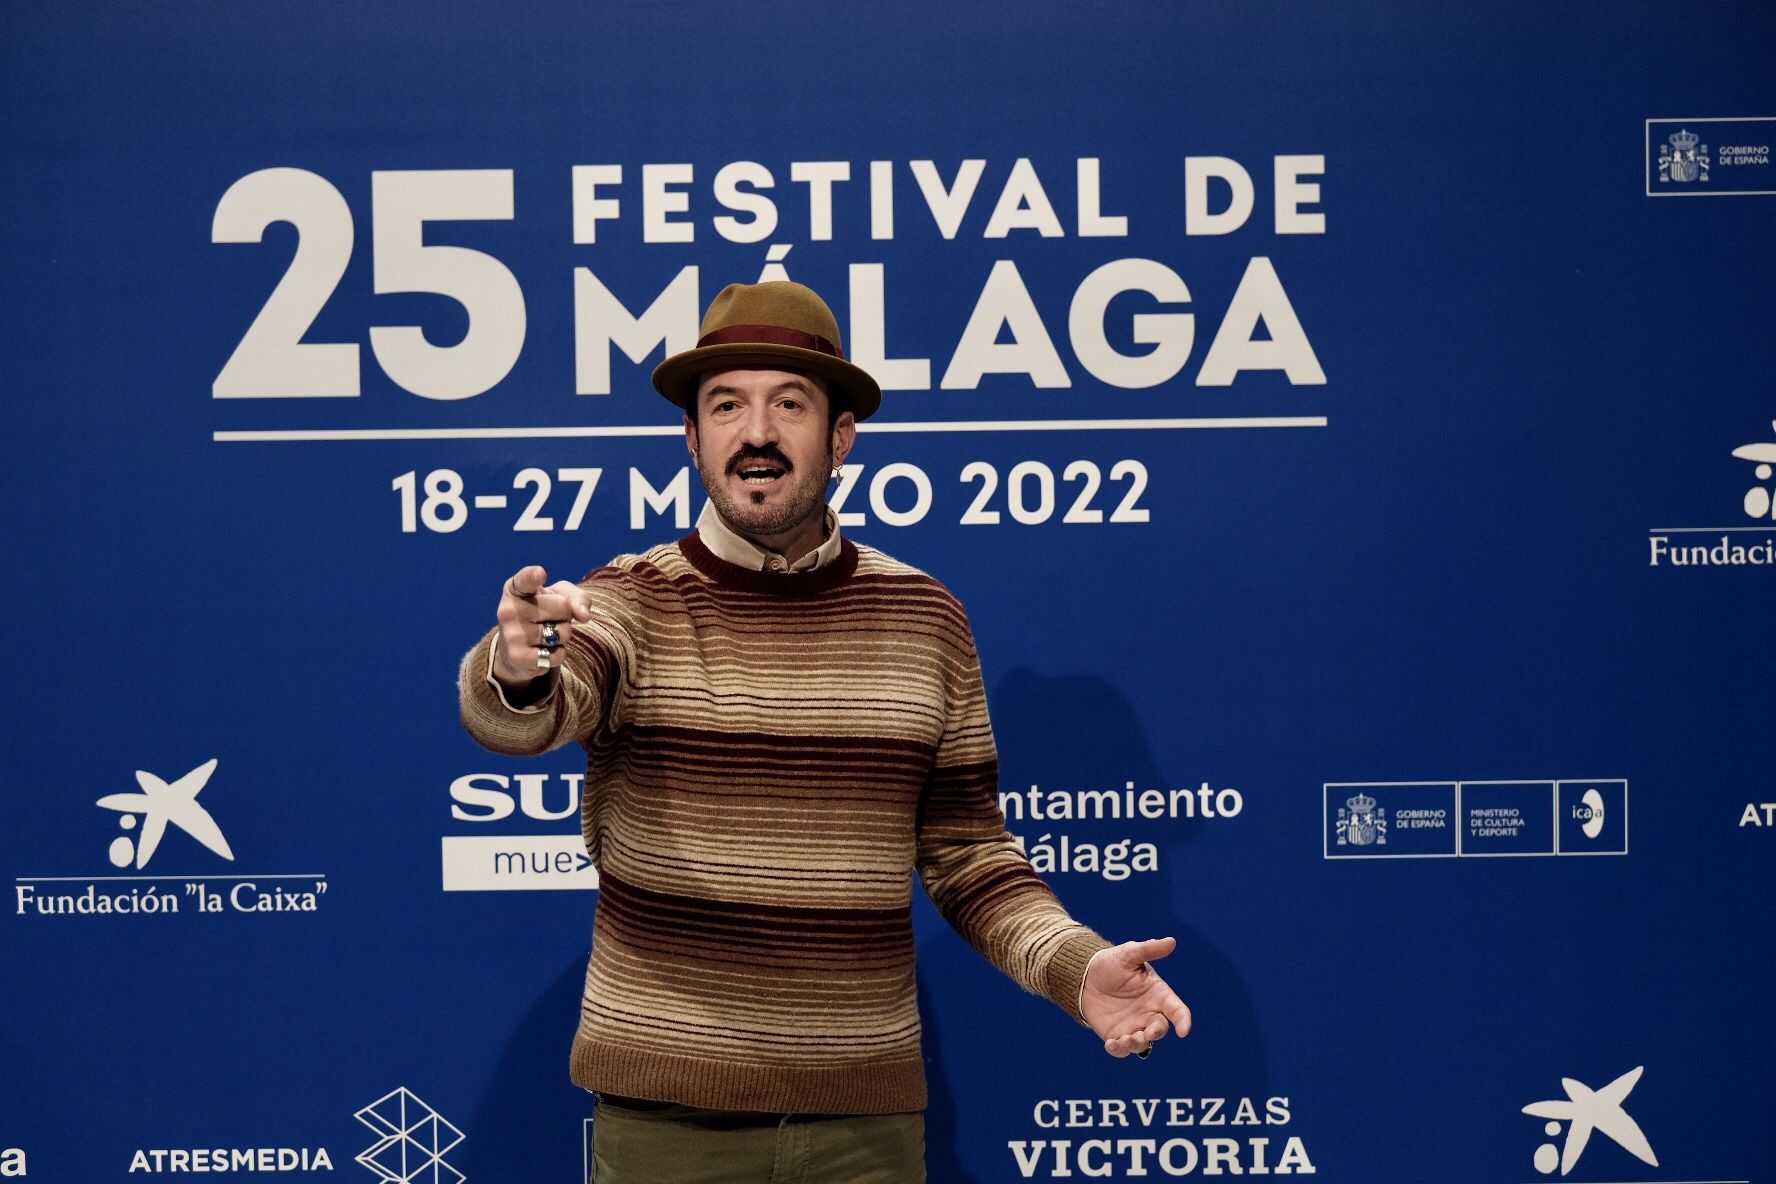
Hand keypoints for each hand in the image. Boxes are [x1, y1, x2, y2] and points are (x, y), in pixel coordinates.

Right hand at [491, 565, 592, 686]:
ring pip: (562, 632)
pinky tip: (542, 652)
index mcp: (515, 589)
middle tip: (548, 620)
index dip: (534, 576)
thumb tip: (584, 615)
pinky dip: (558, 655)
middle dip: (565, 616)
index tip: (540, 573)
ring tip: (545, 636)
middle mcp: (508, 609)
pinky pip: (558, 654)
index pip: (525, 580)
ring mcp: (511, 634)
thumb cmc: (543, 616)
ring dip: (562, 637)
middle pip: (563, 606)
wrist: (517, 652)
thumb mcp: (561, 598)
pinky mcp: (517, 657)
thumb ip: (577, 598)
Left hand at [1080, 936, 1191, 1058]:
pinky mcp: (1117, 1035)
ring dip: (1136, 1044)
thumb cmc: (1111, 963)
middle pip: (1160, 1030)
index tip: (1183, 1031)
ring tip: (1122, 1040)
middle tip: (1146, 1033)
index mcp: (1158, 995)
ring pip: (1142, 1043)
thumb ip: (1149, 949)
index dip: (1183, 1021)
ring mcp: (1134, 1026)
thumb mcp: (1129, 954)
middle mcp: (1149, 1013)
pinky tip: (1111, 1044)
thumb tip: (1171, 941)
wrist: (1085, 976)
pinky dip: (1119, 1050)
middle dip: (1155, 1033)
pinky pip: (1122, 1050)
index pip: (1177, 1010)